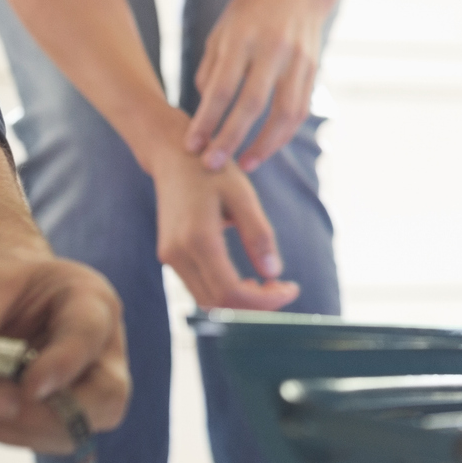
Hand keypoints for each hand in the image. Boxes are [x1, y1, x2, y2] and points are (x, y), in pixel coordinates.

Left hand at [0, 253, 128, 452]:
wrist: (9, 305)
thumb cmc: (8, 288)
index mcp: (91, 302)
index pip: (89, 334)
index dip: (64, 363)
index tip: (29, 388)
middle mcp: (101, 353)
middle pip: (106, 399)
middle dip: (48, 416)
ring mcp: (86, 392)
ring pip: (71, 431)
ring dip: (12, 429)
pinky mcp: (59, 420)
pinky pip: (39, 440)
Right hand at [148, 115, 301, 310]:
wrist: (174, 157)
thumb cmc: (213, 172)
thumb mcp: (243, 196)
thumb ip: (259, 234)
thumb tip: (274, 273)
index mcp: (197, 238)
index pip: (230, 292)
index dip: (264, 301)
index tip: (291, 290)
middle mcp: (177, 253)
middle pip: (218, 303)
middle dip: (255, 305)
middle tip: (284, 290)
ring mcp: (169, 257)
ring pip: (207, 300)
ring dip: (240, 302)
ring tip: (271, 286)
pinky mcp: (170, 256)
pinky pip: (199, 287)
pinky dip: (225, 293)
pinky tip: (249, 281)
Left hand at [186, 0, 334, 172]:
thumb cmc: (252, 9)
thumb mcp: (223, 29)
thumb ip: (212, 68)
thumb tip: (206, 107)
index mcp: (243, 38)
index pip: (223, 88)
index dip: (207, 120)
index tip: (191, 145)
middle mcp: (273, 50)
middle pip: (252, 104)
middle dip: (230, 138)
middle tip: (211, 165)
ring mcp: (297, 61)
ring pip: (284, 113)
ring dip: (265, 144)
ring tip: (245, 165)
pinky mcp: (313, 70)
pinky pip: (299, 109)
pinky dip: (283, 133)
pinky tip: (267, 147)